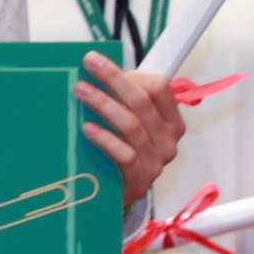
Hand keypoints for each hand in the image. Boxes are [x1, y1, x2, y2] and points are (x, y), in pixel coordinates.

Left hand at [76, 54, 185, 201]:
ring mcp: (157, 162)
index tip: (95, 60)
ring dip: (105, 105)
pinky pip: (125, 155)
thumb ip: (122, 98)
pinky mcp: (141, 181)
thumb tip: (93, 68)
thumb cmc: (120, 151)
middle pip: (142, 102)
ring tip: (82, 92)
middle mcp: (169, 140)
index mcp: (171, 120)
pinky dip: (106, 139)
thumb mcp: (126, 120)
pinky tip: (88, 128)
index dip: (126, 72)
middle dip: (113, 81)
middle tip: (87, 69)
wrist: (115, 193)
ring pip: (132, 126)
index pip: (158, 87)